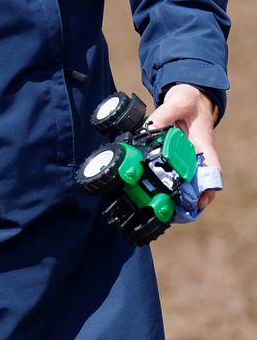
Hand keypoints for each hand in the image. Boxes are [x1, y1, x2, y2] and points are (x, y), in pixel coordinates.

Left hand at [149, 85, 220, 209]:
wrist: (186, 99)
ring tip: (166, 216)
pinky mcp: (174, 161)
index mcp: (202, 144)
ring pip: (184, 184)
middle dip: (188, 200)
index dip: (208, 186)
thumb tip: (151, 127)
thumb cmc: (188, 101)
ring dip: (177, 200)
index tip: (201, 201)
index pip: (210, 167)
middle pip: (196, 183)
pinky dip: (166, 189)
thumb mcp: (178, 102)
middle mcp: (196, 156)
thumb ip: (165, 113)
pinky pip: (172, 178)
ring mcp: (186, 160)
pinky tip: (155, 202)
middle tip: (175, 215)